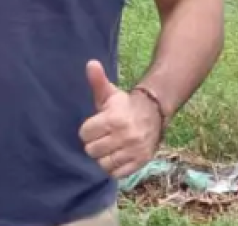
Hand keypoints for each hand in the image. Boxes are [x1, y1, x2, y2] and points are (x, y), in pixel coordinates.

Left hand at [78, 60, 163, 178]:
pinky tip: (115, 157)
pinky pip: (117, 173)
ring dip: (102, 157)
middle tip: (101, 138)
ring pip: (103, 163)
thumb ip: (97, 81)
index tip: (94, 127)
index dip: (87, 131)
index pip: (84, 134)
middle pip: (91, 150)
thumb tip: (90, 63)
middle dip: (93, 144)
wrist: (153, 114)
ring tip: (108, 147)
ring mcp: (134, 151)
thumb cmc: (123, 105)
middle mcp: (125, 136)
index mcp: (114, 119)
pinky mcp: (140, 162)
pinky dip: (113, 168)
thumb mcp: (109, 93)